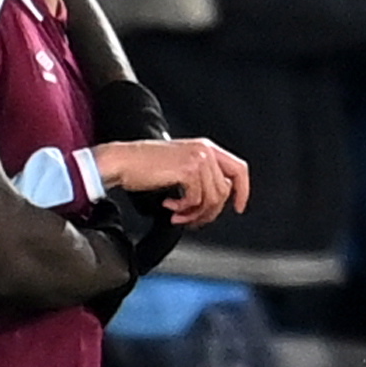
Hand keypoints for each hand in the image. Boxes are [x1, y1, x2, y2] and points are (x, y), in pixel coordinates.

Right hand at [94, 137, 250, 224]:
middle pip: (225, 190)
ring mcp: (197, 159)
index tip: (239, 207)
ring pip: (212, 199)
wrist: (122, 161)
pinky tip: (169, 207)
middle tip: (193, 219)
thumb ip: (201, 177)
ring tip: (178, 215)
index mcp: (205, 147)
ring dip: (194, 213)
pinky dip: (183, 210)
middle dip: (210, 211)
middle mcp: (205, 150)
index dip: (242, 191)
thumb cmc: (143, 164)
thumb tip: (215, 202)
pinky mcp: (187, 170)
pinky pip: (196, 201)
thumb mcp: (179, 166)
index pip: (238, 169)